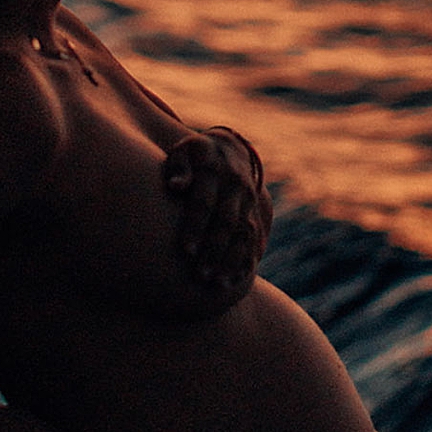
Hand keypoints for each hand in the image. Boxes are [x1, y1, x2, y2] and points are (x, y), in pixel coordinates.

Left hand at [163, 126, 272, 291]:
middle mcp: (236, 186)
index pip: (205, 202)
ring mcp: (249, 200)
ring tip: (218, 284)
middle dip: (214, 250)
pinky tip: (235, 280)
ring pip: (244, 234)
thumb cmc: (194, 155)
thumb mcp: (183, 152)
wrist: (229, 148)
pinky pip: (255, 239)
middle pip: (227, 222)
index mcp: (214, 170)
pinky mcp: (256, 213)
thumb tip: (175, 185)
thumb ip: (178, 167)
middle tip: (200, 275)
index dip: (196, 226)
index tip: (186, 250)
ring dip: (232, 260)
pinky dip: (247, 261)